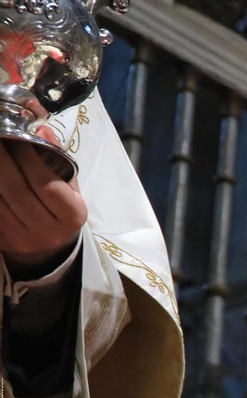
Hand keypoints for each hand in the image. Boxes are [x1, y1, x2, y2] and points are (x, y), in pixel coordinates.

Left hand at [0, 135, 86, 275]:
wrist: (50, 249)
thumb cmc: (61, 211)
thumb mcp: (69, 188)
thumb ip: (57, 161)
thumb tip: (42, 129)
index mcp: (71, 217)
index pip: (46, 184)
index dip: (28, 158)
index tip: (15, 136)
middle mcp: (47, 231)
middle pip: (17, 190)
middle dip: (2, 159)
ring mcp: (22, 238)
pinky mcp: (3, 240)